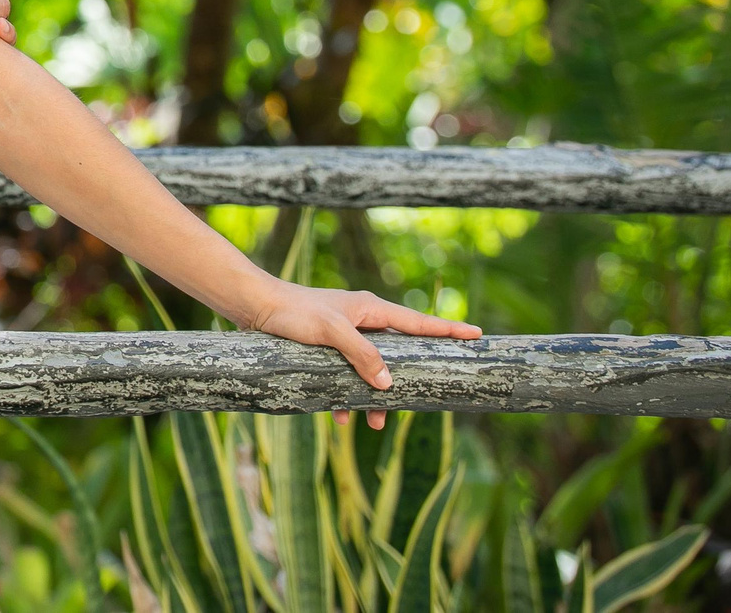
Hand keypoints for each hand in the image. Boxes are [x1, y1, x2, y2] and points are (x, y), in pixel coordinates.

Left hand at [246, 278, 480, 429]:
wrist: (253, 307)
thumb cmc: (292, 312)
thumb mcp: (330, 333)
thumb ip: (362, 355)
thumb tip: (389, 383)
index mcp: (370, 310)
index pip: (418, 322)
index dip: (448, 330)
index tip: (477, 335)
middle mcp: (361, 321)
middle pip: (398, 354)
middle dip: (406, 381)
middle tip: (419, 402)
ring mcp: (344, 336)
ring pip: (371, 371)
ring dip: (373, 398)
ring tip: (374, 424)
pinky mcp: (325, 349)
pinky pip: (346, 377)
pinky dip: (346, 397)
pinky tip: (339, 418)